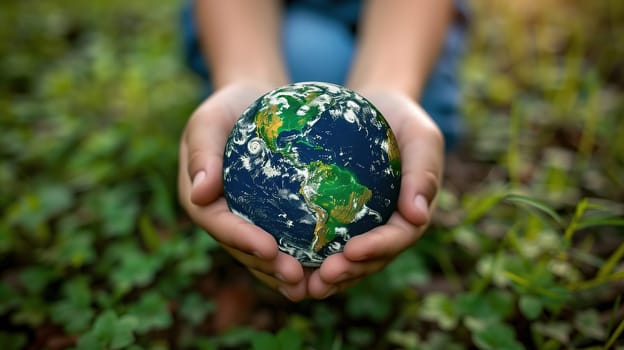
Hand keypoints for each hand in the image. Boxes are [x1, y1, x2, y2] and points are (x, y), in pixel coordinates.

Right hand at [178, 83, 307, 300]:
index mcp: (202, 201)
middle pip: (244, 250)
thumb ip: (202, 152)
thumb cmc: (230, 108)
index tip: (270, 249)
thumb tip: (199, 194)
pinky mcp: (270, 218)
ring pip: (265, 255)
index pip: (220, 226)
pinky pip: (287, 240)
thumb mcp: (209, 120)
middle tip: (298, 278)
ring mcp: (247, 222)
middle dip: (269, 268)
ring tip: (316, 282)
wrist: (254, 103)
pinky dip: (305, 254)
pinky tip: (331, 262)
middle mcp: (222, 218)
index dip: (243, 241)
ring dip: (287, 272)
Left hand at [306, 89, 444, 298]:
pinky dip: (305, 256)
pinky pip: (322, 243)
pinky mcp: (337, 221)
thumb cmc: (400, 118)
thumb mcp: (420, 135)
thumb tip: (418, 216)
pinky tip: (279, 258)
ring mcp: (362, 227)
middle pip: (370, 259)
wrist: (373, 107)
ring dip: (326, 276)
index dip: (377, 249)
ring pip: (345, 261)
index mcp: (411, 213)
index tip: (352, 251)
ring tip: (299, 282)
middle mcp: (387, 228)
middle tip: (322, 276)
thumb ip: (423, 171)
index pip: (398, 238)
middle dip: (348, 273)